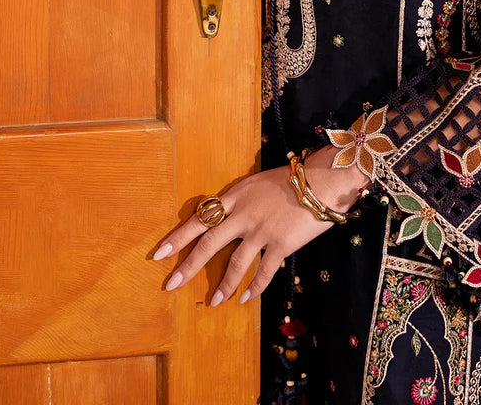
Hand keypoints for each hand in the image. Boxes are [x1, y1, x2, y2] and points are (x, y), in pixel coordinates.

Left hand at [151, 146, 369, 305]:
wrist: (321, 181)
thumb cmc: (290, 179)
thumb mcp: (257, 183)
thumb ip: (239, 201)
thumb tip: (222, 219)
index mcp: (235, 195)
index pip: (200, 218)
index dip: (179, 237)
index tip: (158, 254)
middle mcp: (243, 214)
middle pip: (209, 243)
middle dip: (188, 266)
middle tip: (170, 285)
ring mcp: (262, 230)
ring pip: (236, 263)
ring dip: (224, 285)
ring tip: (213, 302)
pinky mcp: (281, 243)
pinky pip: (264, 271)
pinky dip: (254, 287)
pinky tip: (246, 299)